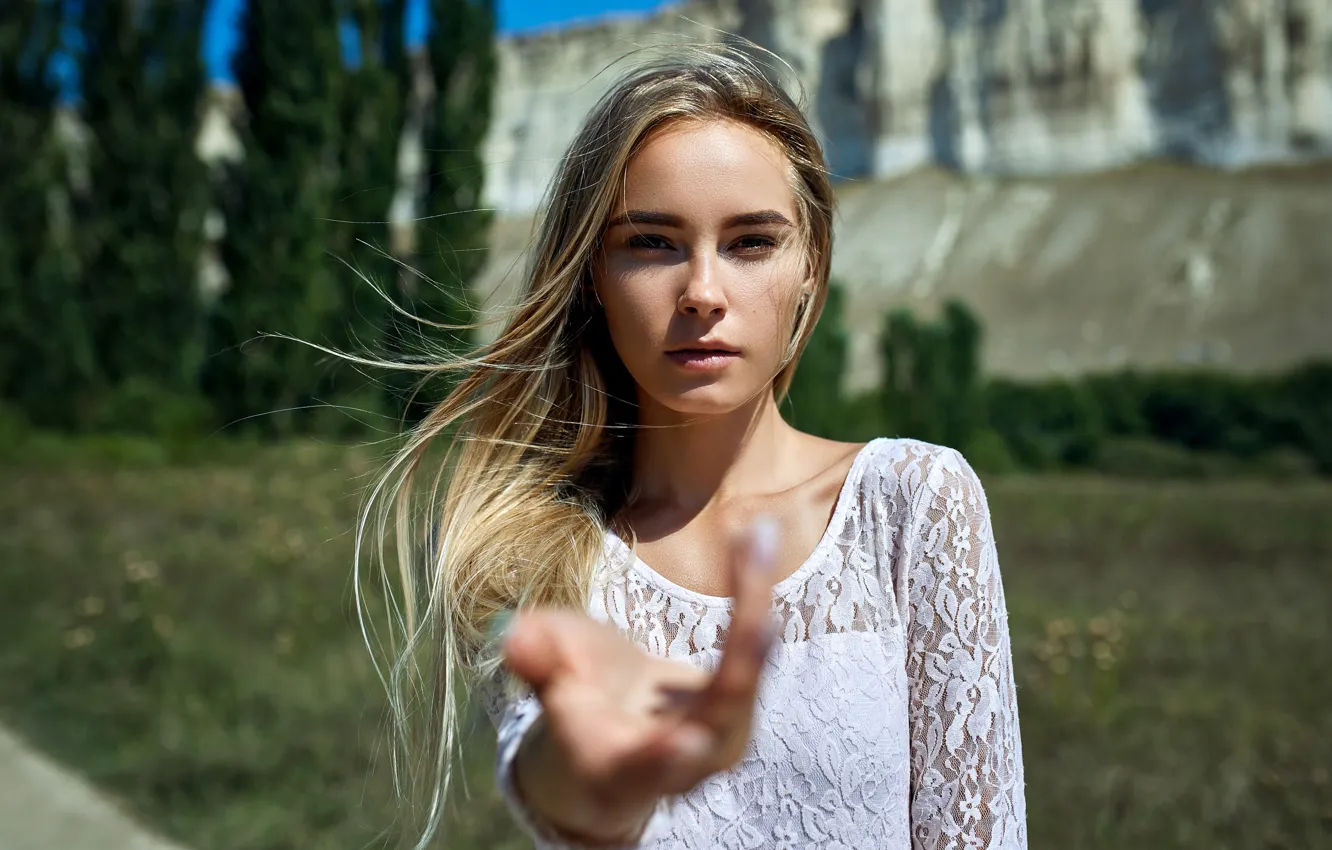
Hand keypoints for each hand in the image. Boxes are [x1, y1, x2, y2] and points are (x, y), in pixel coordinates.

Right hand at [501, 516, 780, 842]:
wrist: (616, 732)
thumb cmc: (575, 703)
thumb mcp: (548, 681)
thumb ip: (537, 660)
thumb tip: (512, 635)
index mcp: (623, 770)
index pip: (646, 768)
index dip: (664, 757)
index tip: (689, 741)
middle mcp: (684, 767)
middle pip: (721, 712)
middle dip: (742, 651)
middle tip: (754, 593)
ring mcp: (722, 739)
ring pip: (748, 673)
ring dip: (754, 600)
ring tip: (754, 536)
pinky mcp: (742, 707)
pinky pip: (756, 648)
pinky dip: (755, 593)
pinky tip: (754, 540)